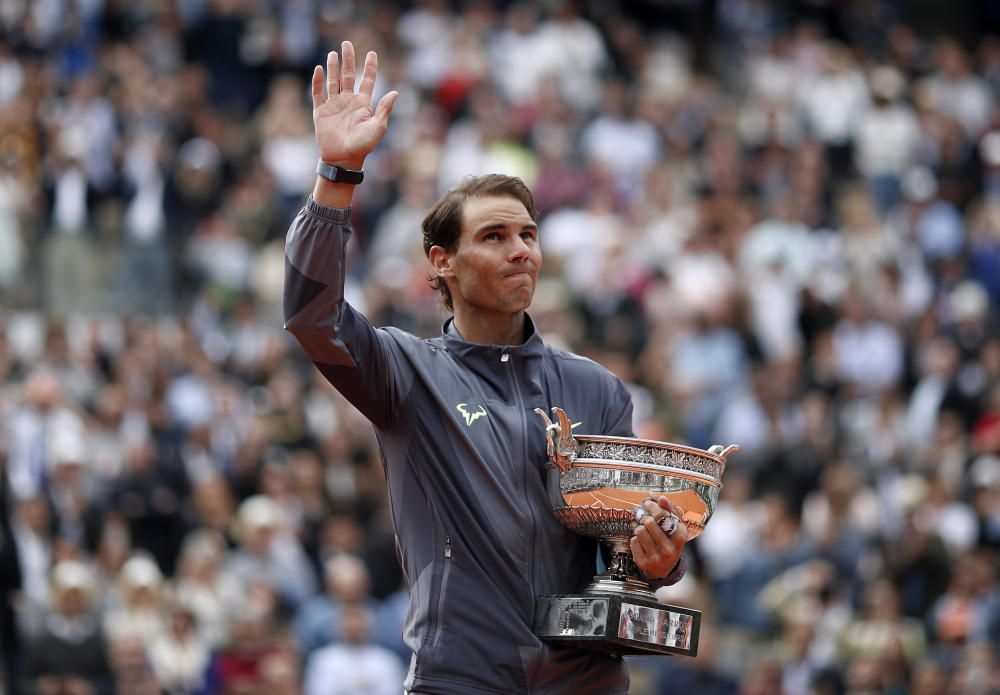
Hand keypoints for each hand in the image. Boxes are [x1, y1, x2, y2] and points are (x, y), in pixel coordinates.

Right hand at [311, 41, 397, 168]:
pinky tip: (318, 70)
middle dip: (348, 60)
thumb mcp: (378, 127)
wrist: (344, 159)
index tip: (372, 53)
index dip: (370, 67)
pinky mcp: (321, 112)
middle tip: (347, 43)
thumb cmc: (363, 145)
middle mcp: (348, 101)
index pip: (368, 80)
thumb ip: (384, 109)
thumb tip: (395, 92)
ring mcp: (334, 105)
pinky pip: (318, 93)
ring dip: (333, 67)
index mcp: (363, 103)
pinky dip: (317, 82)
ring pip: (333, 81)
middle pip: (349, 75)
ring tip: (333, 54)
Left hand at [630, 495, 687, 579]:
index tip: (647, 503)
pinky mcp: (644, 563)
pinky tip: (642, 542)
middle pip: (649, 522)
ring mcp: (656, 557)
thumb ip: (669, 509)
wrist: (664, 568)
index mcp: (680, 536)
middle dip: (644, 517)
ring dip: (639, 528)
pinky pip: (633, 542)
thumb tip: (660, 497)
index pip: (663, 515)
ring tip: (644, 531)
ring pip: (640, 531)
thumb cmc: (669, 540)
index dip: (652, 506)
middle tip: (643, 516)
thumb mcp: (674, 525)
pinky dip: (635, 539)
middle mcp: (669, 548)